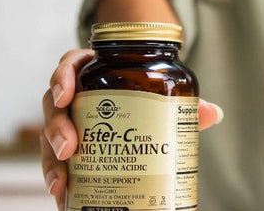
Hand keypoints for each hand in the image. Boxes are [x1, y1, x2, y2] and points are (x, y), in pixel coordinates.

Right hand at [40, 48, 222, 210]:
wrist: (138, 112)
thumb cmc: (145, 96)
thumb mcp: (162, 96)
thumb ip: (183, 105)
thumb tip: (213, 114)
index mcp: (94, 71)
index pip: (70, 65)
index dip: (62, 77)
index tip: (65, 95)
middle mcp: (75, 95)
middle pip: (54, 104)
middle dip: (56, 127)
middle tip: (69, 148)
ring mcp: (68, 121)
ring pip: (49, 136)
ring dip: (51, 161)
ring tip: (61, 184)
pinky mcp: (67, 147)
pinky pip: (55, 161)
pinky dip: (58, 180)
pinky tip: (64, 198)